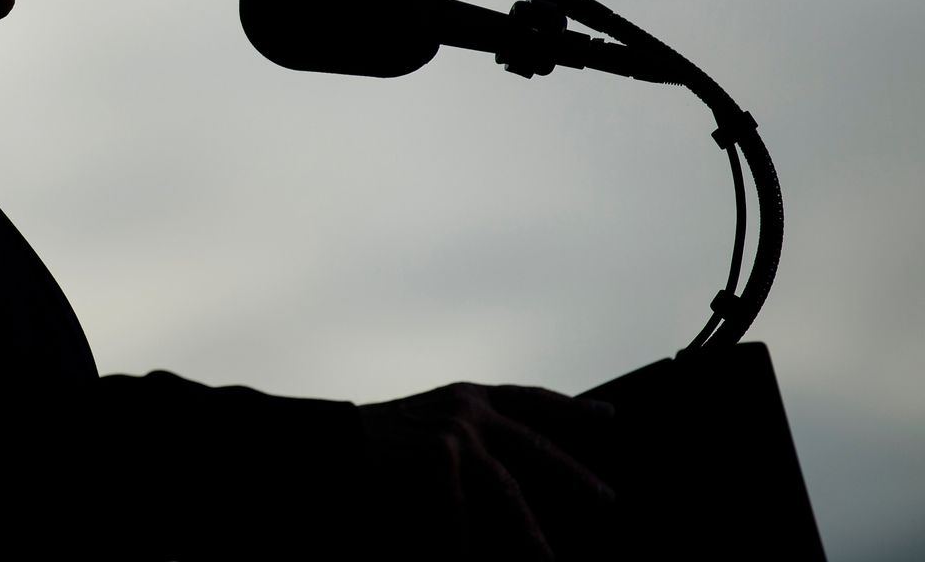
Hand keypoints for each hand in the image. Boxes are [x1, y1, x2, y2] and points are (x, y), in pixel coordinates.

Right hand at [357, 382, 615, 559]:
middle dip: (573, 474)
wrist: (329, 444)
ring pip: (507, 487)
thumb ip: (473, 442)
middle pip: (535, 444)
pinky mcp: (439, 453)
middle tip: (607, 501)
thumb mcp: (431, 430)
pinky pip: (462, 511)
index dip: (570, 409)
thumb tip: (522, 478)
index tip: (610, 416)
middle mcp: (468, 406)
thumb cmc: (378, 447)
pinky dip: (461, 543)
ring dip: (527, 530)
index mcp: (469, 395)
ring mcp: (455, 428)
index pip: (530, 398)